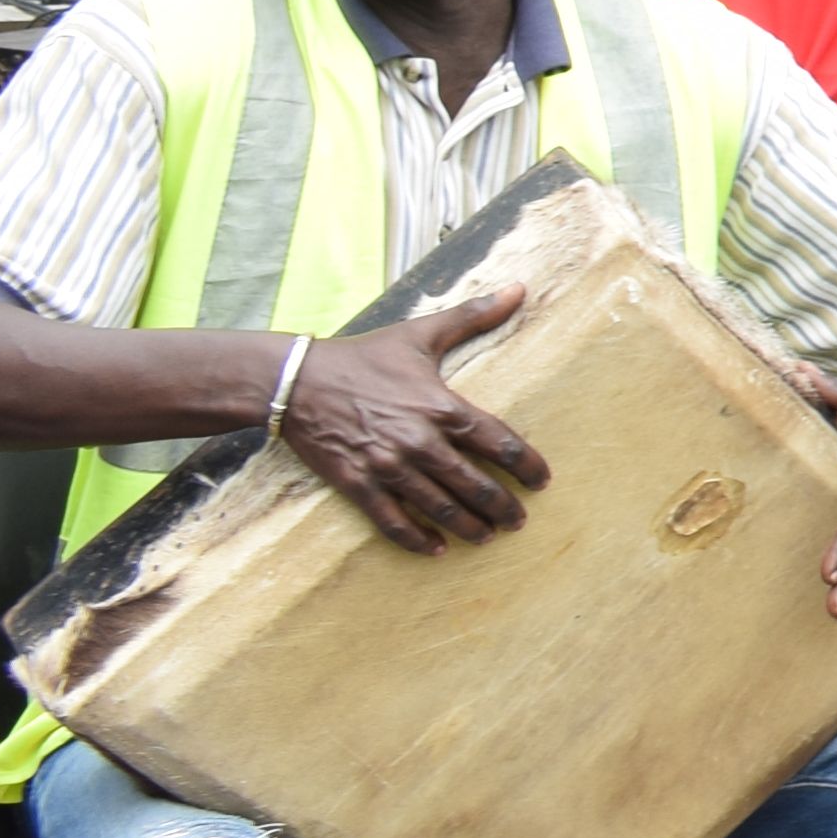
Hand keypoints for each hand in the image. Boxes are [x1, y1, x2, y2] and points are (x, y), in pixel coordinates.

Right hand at [279, 291, 546, 550]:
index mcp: (441, 406)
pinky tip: (435, 550)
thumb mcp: (420, 334)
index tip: (542, 481)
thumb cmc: (362, 356)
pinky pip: (392, 520)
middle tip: (519, 521)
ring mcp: (387, 466)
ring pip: (438, 507)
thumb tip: (519, 288)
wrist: (294, 380)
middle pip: (474, 484)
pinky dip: (415, 539)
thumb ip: (473, 315)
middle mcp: (419, 441)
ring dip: (467, 526)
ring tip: (486, 536)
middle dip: (501, 506)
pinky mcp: (356, 483)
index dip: (527, 466)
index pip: (499, 443)